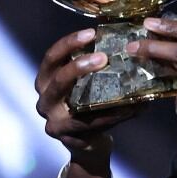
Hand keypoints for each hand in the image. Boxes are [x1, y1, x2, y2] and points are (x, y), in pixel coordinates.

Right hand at [35, 29, 137, 177]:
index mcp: (45, 81)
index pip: (51, 58)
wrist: (87, 144)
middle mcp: (44, 100)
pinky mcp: (69, 138)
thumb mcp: (83, 84)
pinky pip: (94, 124)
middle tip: (104, 57)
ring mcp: (54, 122)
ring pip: (75, 105)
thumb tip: (129, 42)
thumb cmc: (85, 106)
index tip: (91, 33)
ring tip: (123, 83)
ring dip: (100, 94)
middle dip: (80, 66)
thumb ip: (94, 67)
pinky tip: (132, 108)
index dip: (68, 44)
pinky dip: (114, 115)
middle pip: (58, 79)